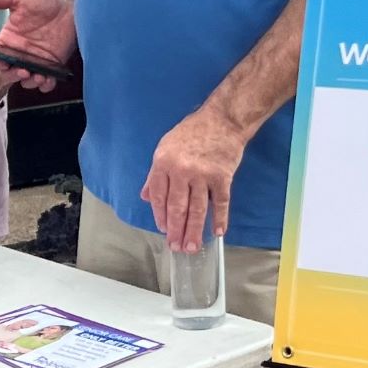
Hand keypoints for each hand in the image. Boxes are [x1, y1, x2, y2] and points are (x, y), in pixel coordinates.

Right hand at [0, 0, 75, 88]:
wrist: (72, 5)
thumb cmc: (43, 0)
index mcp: (7, 41)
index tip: (2, 63)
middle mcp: (19, 54)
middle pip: (8, 73)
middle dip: (13, 76)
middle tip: (23, 70)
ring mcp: (36, 62)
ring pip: (26, 81)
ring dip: (30, 82)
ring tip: (38, 75)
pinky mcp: (52, 67)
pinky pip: (46, 83)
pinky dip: (46, 85)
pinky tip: (48, 78)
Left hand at [141, 101, 246, 251]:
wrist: (222, 119)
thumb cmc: (191, 132)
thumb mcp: (165, 147)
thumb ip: (155, 174)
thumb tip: (145, 197)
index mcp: (163, 163)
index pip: (158, 196)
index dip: (160, 216)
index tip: (164, 230)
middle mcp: (181, 171)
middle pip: (177, 207)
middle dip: (175, 230)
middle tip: (176, 248)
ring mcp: (203, 175)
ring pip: (197, 209)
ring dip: (194, 231)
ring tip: (191, 248)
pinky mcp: (222, 177)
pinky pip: (221, 202)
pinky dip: (220, 219)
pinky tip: (217, 233)